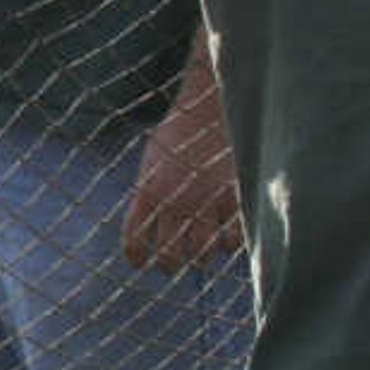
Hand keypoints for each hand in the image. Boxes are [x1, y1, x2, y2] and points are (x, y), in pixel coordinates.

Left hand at [123, 87, 244, 268]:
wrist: (211, 105)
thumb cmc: (180, 132)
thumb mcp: (152, 162)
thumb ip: (150, 195)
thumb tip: (148, 226)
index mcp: (148, 193)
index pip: (134, 241)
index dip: (136, 257)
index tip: (139, 262)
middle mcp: (175, 203)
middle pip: (170, 259)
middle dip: (172, 263)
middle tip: (175, 260)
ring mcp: (207, 203)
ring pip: (203, 255)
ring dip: (203, 254)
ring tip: (204, 244)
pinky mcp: (235, 199)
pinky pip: (233, 240)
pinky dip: (231, 242)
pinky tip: (228, 233)